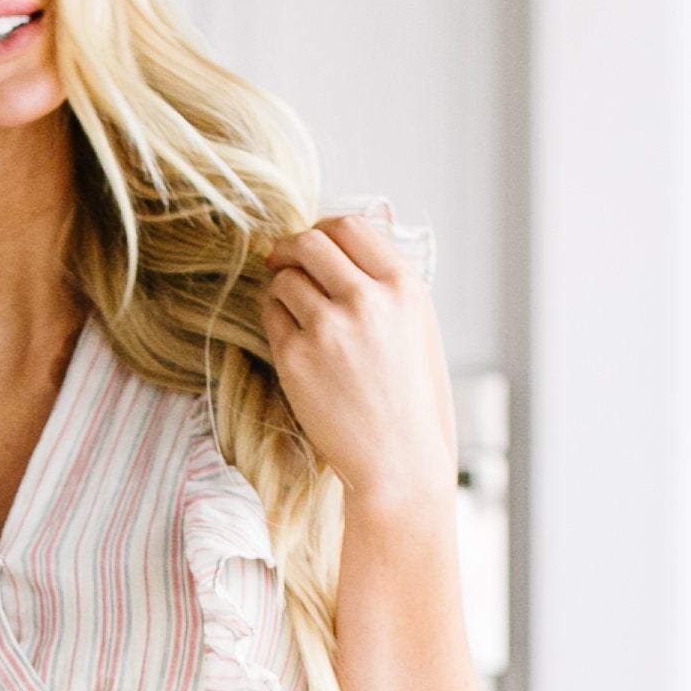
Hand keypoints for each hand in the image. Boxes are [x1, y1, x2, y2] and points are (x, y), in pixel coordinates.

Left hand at [263, 210, 456, 524]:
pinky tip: (291, 338)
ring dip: (281, 287)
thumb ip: (386, 288)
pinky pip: (271, 316)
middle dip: (289, 247)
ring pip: (284, 279)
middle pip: (309, 242)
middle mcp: (367, 300)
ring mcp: (329, 328)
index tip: (311, 243)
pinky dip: (275, 318)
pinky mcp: (297, 357)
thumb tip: (344, 251)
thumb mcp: (419, 331)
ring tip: (294, 311)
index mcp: (404, 288)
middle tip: (280, 260)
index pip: (350, 226)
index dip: (323, 229)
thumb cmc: (412, 403)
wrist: (398, 463)